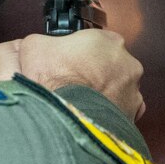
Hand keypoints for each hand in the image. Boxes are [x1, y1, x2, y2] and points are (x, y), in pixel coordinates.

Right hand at [0, 30, 144, 121]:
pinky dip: (106, 116)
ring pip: (116, 91)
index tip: (64, 64)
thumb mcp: (31, 48)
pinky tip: (89, 119)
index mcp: (108, 41)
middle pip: (107, 65)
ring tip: (78, 106)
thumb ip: (38, 43)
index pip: (94, 41)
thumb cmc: (55, 83)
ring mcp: (133, 93)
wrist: (68, 122)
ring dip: (100, 96)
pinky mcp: (133, 118)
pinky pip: (119, 114)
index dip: (75, 52)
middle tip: (69, 86)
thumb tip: (35, 47)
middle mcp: (127, 65)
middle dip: (91, 74)